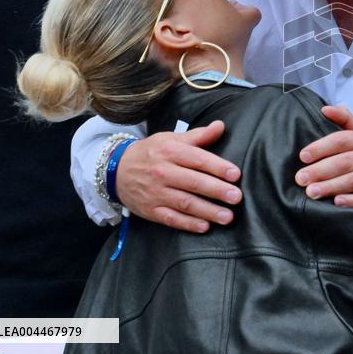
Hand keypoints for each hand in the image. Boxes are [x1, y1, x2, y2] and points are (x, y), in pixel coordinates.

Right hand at [116, 120, 241, 232]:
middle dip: (217, 190)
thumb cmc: (151, 153)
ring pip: (185, 203)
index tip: (235, 174)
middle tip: (236, 197)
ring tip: (227, 217)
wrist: (115, 170)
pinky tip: (204, 227)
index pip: (197, 159)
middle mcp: (162, 173)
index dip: (218, 167)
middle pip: (193, 183)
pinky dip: (188, 224)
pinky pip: (171, 219)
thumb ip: (198, 136)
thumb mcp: (171, 139)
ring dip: (208, 211)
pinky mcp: (150, 210)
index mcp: (169, 152)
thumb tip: (220, 126)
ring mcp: (155, 193)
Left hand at [295, 105, 352, 206]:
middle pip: (346, 161)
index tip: (303, 156)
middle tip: (301, 179)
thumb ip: (344, 120)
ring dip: (332, 186)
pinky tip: (338, 203)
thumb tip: (324, 109)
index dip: (321, 147)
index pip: (342, 140)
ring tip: (312, 192)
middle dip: (321, 170)